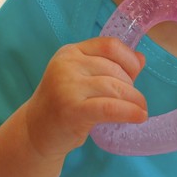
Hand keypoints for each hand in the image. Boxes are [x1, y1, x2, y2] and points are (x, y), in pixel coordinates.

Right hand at [24, 37, 147, 159]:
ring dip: (134, 100)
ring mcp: (67, 86)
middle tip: (134, 100)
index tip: (135, 74)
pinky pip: (109, 107)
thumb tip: (140, 58)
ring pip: (114, 88)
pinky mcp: (72, 109)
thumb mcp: (83, 79)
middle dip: (131, 85)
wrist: (36, 131)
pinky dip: (129, 112)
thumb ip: (109, 66)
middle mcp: (67, 65)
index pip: (109, 45)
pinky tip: (140, 116)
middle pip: (114, 69)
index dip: (128, 59)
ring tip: (141, 109)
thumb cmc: (64, 103)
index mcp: (71, 52)